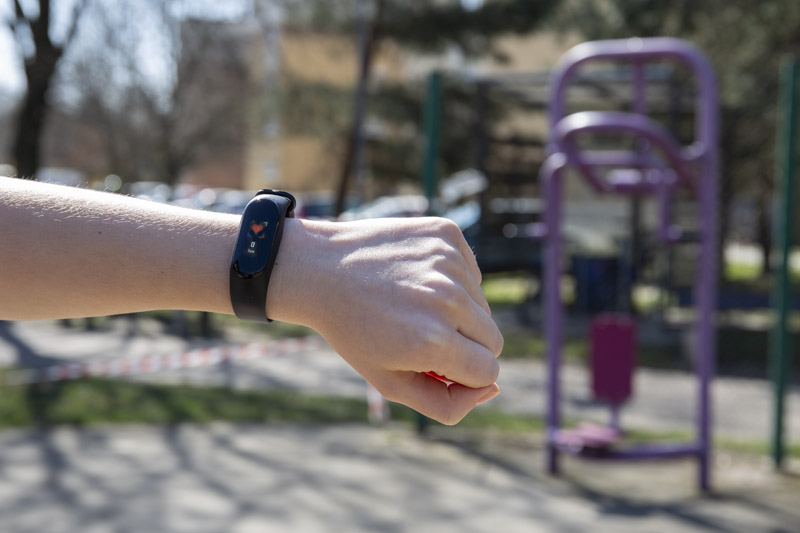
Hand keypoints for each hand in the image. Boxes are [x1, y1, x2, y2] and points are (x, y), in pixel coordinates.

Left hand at [268, 217, 502, 424]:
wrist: (317, 269)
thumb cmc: (353, 331)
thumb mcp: (389, 383)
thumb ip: (446, 404)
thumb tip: (494, 389)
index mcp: (433, 342)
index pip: (488, 372)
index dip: (463, 374)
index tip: (434, 364)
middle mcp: (447, 299)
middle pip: (493, 339)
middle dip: (465, 345)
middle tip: (421, 334)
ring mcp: (448, 262)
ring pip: (482, 306)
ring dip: (457, 312)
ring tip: (412, 304)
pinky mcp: (446, 234)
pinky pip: (470, 273)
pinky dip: (452, 280)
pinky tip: (415, 278)